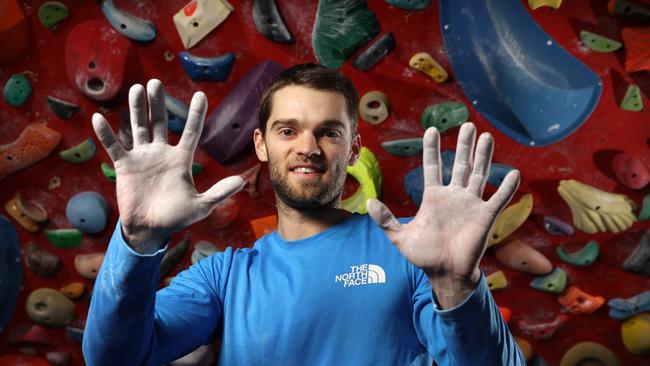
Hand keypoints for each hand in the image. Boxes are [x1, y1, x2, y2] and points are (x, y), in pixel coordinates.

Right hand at [92, 80, 244, 251]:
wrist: (150, 230)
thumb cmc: (176, 218)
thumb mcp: (200, 205)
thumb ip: (218, 192)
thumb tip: (241, 183)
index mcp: (181, 160)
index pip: (192, 132)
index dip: (196, 114)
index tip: (201, 94)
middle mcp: (162, 153)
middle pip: (161, 122)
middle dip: (159, 103)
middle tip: (156, 83)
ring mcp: (142, 157)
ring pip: (140, 127)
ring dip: (137, 109)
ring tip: (137, 89)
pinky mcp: (125, 166)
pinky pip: (114, 146)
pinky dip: (106, 134)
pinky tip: (98, 118)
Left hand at [367, 123, 519, 306]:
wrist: (445, 274)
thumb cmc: (424, 256)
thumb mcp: (399, 237)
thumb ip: (385, 219)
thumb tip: (368, 202)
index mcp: (433, 197)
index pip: (433, 166)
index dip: (432, 149)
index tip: (432, 130)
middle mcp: (454, 196)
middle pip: (460, 164)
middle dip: (464, 145)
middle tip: (468, 125)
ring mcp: (471, 204)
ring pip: (479, 174)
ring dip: (483, 156)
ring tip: (487, 136)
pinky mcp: (485, 217)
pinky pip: (498, 199)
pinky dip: (506, 187)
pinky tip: (514, 173)